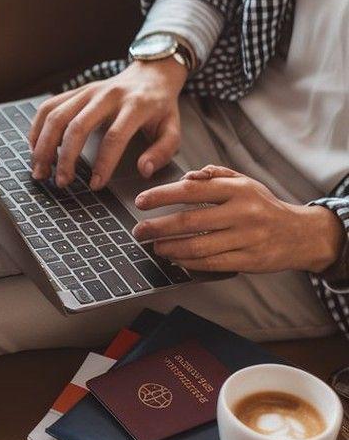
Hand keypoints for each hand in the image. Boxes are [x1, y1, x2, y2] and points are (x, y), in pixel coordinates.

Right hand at [29, 59, 186, 189]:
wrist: (151, 73)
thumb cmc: (160, 106)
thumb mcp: (173, 127)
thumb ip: (163, 151)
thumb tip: (144, 170)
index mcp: (135, 105)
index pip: (115, 137)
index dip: (103, 164)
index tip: (95, 184)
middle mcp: (107, 95)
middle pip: (77, 126)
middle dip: (65, 158)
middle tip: (61, 182)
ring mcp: (87, 91)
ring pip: (57, 117)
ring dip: (44, 146)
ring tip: (40, 170)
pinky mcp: (75, 91)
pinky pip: (48, 107)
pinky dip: (37, 129)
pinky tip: (35, 148)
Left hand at [131, 164, 345, 273]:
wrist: (300, 234)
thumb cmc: (263, 206)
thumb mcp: (243, 182)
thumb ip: (214, 175)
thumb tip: (186, 176)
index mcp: (237, 190)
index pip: (191, 190)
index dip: (161, 196)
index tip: (140, 202)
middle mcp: (242, 213)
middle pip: (189, 222)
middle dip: (157, 227)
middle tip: (139, 231)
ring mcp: (246, 239)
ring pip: (197, 246)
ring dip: (169, 248)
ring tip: (154, 246)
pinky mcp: (248, 260)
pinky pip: (210, 264)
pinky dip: (187, 262)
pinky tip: (175, 258)